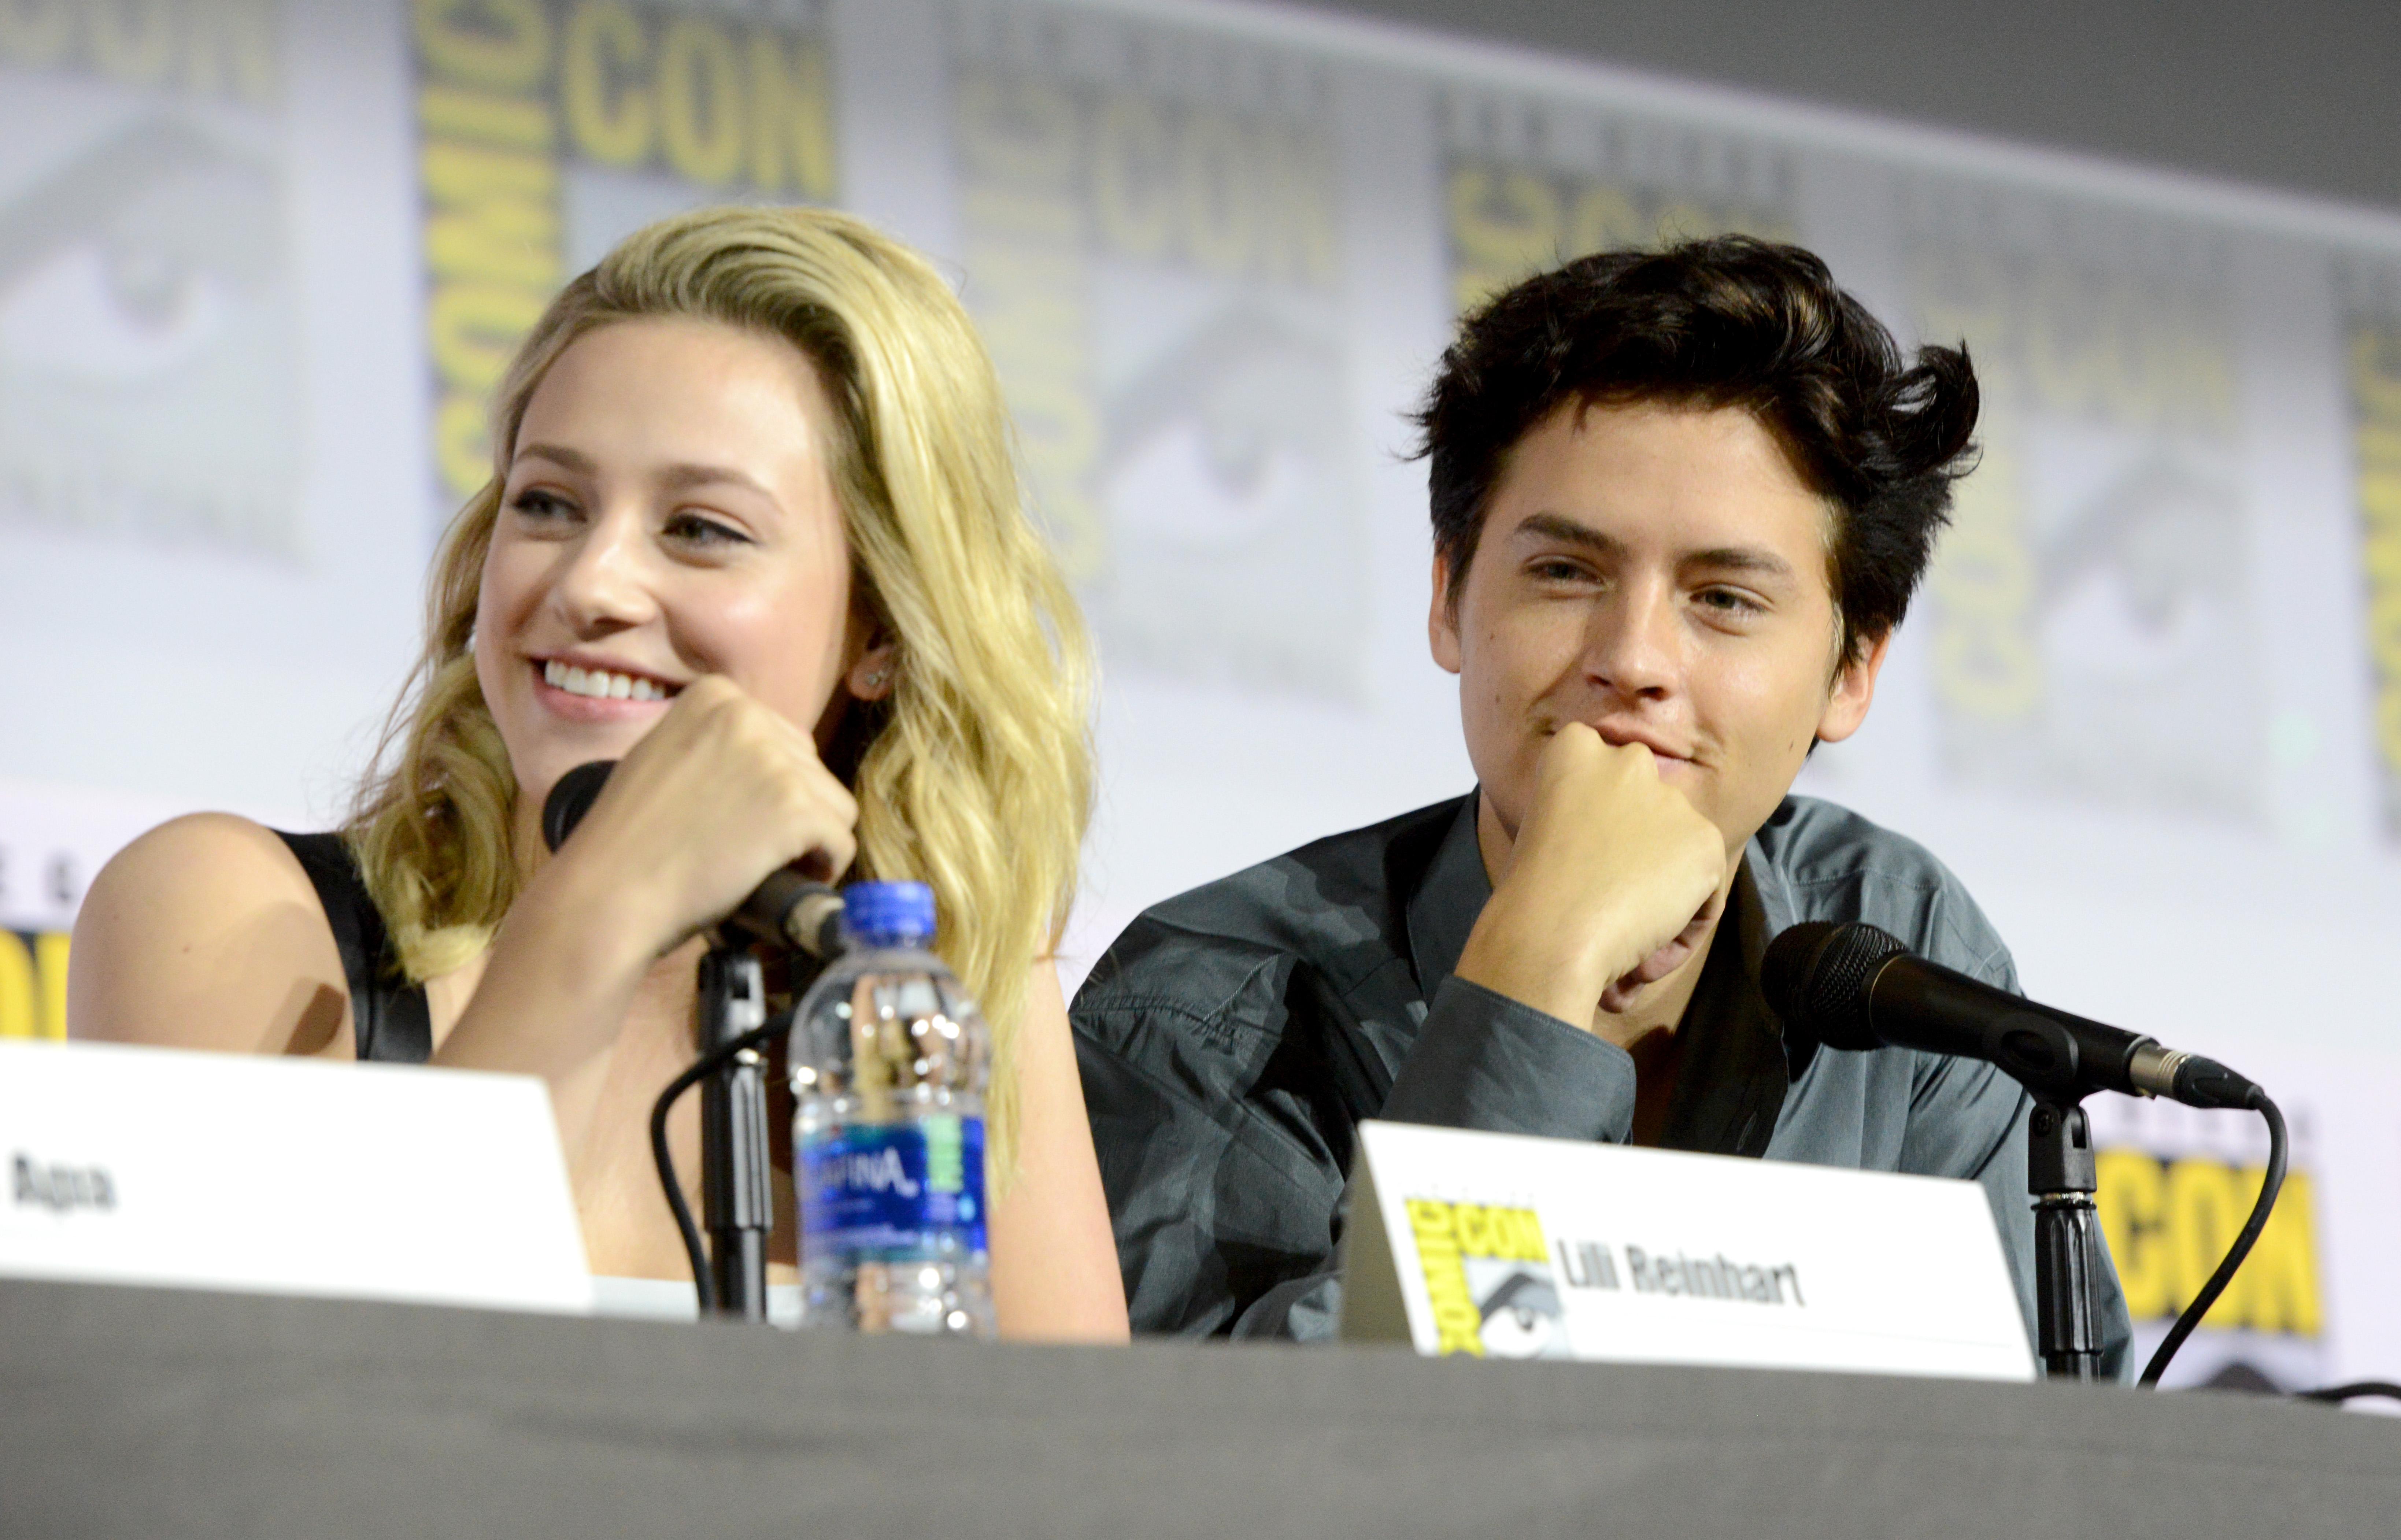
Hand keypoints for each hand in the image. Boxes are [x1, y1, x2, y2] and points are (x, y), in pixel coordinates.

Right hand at [530, 676, 858, 958]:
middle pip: (812, 770)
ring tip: (767, 867)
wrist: (609, 891)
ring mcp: (774, 759)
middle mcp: (748, 714)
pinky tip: (789, 880)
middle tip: (754, 850)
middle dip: (795, 812)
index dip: (774, 788)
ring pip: (834, 805)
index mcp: (715, 695)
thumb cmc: (630, 839)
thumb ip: (714, 743)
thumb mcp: (665, 756)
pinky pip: (841, 842)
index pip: (784, 741)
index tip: (745, 819)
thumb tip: (765, 759)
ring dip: (811, 842)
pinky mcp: (795, 806)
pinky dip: (825, 868)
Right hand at [1454, 723, 1727, 1031]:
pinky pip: (1706, 887)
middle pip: (1648, 807)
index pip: (1606, 775)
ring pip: (1678, 850)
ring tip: (1628, 927)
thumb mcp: (1545, 827)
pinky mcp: (1705, 839)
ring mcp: (1672, 798)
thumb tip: (1622, 839)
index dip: (1600, 823)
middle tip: (1609, 889)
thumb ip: (1585, 811)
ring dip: (1660, 885)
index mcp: (1576, 747)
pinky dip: (1684, 922)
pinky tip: (1648, 945)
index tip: (1583, 855)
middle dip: (1639, 845)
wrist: (1551, 933)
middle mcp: (1629, 759)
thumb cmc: (1533, 892)